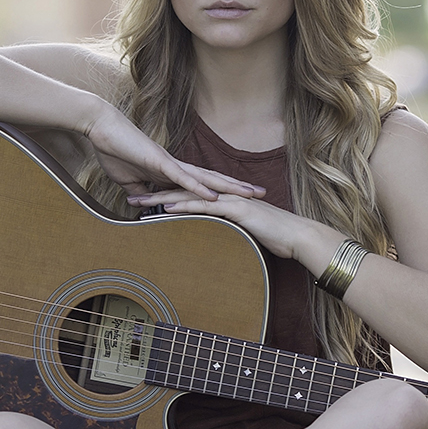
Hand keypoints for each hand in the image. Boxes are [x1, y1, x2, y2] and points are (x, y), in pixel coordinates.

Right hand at [84, 105, 263, 202]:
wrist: (102, 128)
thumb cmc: (115, 151)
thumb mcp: (129, 183)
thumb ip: (141, 195)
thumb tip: (145, 209)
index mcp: (172, 172)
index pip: (204, 183)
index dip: (224, 191)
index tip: (244, 199)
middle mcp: (177, 166)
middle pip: (214, 178)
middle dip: (239, 188)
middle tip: (264, 194)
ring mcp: (170, 163)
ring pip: (206, 177)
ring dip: (228, 187)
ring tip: (249, 195)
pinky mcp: (159, 162)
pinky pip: (182, 177)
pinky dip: (199, 187)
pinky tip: (213, 196)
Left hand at [126, 187, 337, 263]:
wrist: (298, 236)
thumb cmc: (276, 237)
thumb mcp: (245, 232)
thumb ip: (229, 230)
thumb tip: (214, 238)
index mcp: (223, 200)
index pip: (188, 196)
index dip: (163, 196)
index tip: (142, 200)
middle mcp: (223, 195)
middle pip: (181, 191)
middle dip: (154, 193)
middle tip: (129, 197)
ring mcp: (229, 200)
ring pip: (188, 196)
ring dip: (160, 198)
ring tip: (138, 202)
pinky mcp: (235, 209)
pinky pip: (204, 207)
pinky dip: (183, 207)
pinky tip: (166, 208)